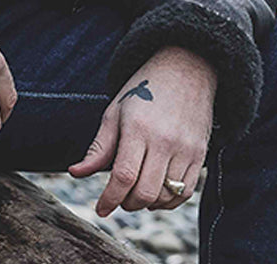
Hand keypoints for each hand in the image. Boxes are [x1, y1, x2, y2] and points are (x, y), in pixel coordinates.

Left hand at [68, 46, 215, 215]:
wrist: (186, 68)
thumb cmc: (144, 88)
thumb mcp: (115, 111)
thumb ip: (99, 147)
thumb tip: (75, 172)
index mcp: (138, 128)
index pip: (124, 176)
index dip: (110, 199)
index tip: (101, 209)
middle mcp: (165, 141)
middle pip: (144, 192)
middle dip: (127, 203)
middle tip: (119, 197)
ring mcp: (186, 149)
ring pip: (165, 197)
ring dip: (147, 204)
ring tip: (136, 192)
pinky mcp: (200, 154)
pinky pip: (186, 193)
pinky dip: (168, 201)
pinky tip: (157, 192)